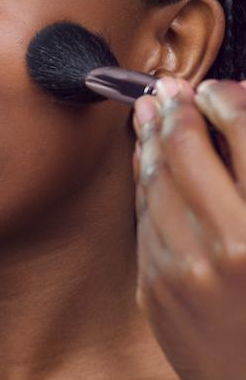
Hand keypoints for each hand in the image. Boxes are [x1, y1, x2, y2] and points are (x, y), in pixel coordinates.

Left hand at [133, 77, 245, 379]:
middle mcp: (226, 247)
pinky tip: (145, 163)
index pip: (244, 136)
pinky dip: (144, 184)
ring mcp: (182, 270)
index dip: (228, 101)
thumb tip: (236, 117)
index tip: (217, 89)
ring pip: (157, 183)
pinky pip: (144, 222)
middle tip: (170, 88)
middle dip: (177, 113)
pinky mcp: (155, 290)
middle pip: (188, 153)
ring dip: (152, 142)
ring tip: (149, 113)